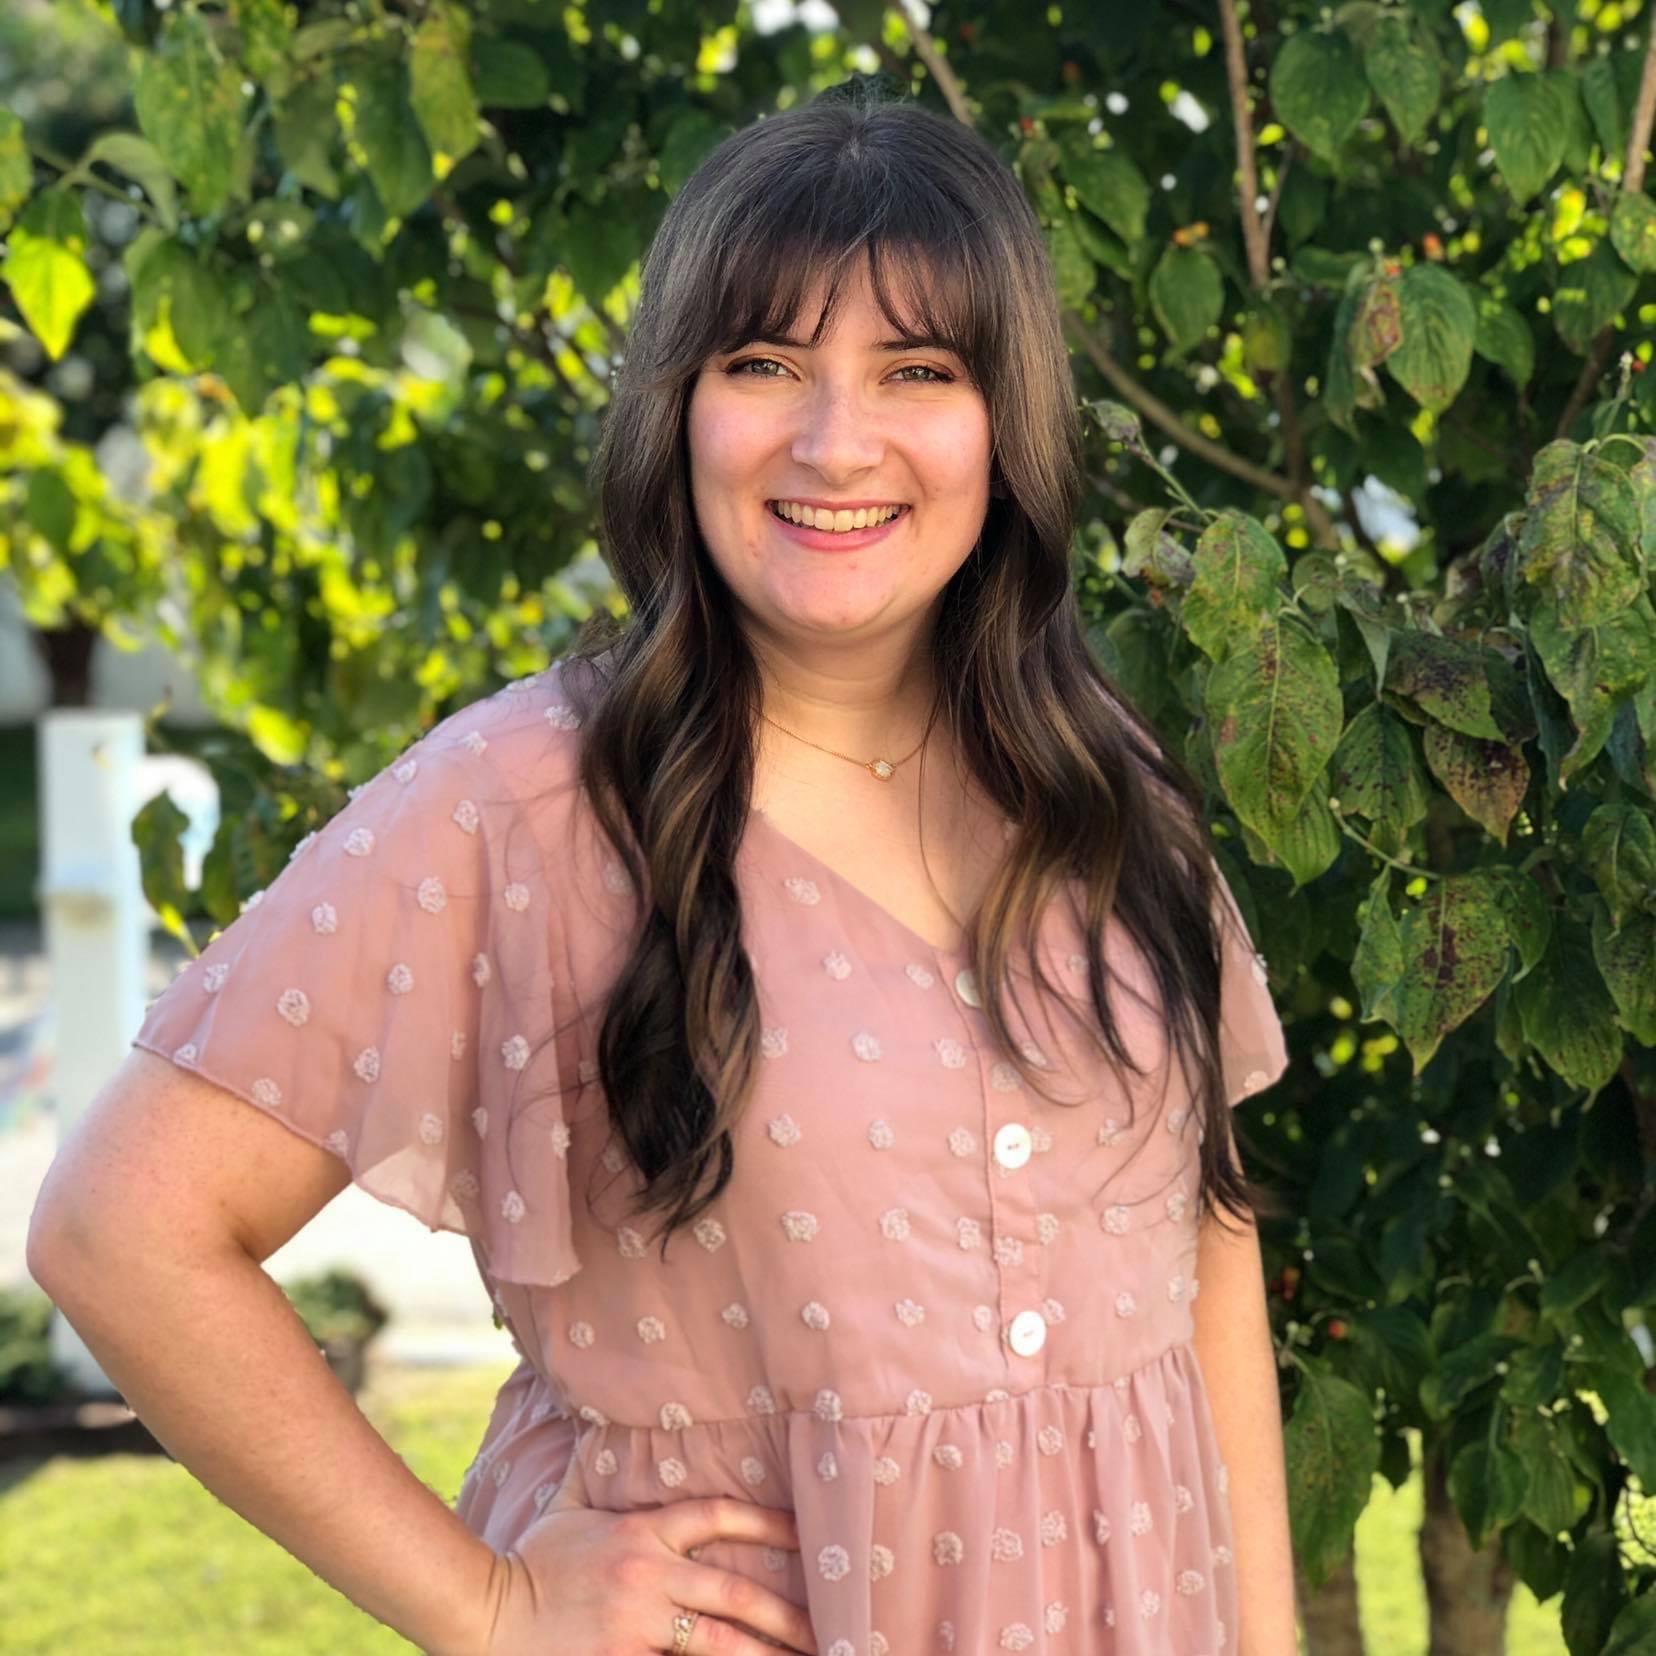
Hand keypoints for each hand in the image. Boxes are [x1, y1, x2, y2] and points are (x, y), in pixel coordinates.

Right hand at [480, 1452, 818, 1654]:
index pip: (716, 1517)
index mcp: (641, 1534)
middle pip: (733, 1592)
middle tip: (827, 1627)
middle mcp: (648, 1577)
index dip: (766, 1523)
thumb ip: (593, 1470)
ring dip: (764, 1654)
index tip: (806, 1533)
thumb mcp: (566, 1508)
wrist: (487, 1615)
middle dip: (784, 1612)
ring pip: (717, 1644)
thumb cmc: (529, 1563)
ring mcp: (637, 1626)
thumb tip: (602, 1427)